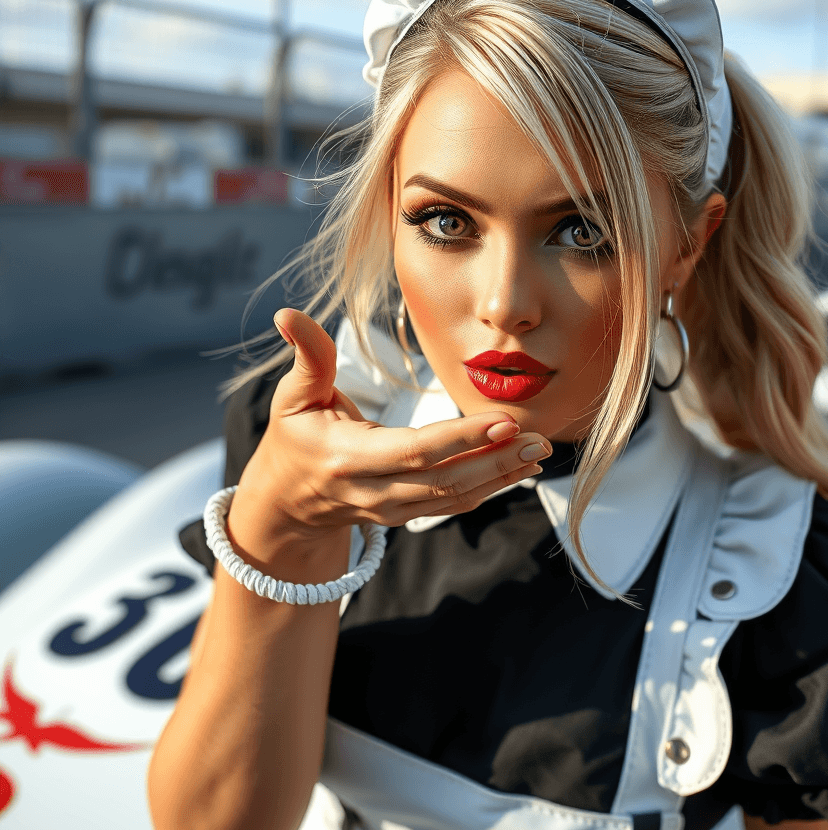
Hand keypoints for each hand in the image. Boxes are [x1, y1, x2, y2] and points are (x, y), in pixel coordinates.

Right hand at [226, 309, 550, 579]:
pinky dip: (491, 487)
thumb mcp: (292, 396)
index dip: (461, 438)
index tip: (503, 419)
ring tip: (539, 451)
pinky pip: (454, 504)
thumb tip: (288, 313)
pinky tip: (521, 467)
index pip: (413, 451)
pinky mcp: (407, 516)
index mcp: (347, 458)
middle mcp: (372, 491)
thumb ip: (306, 355)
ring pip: (454, 498)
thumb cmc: (294, 438)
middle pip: (443, 482)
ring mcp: (391, 510)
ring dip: (501, 476)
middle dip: (495, 461)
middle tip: (537, 438)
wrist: (287, 500)